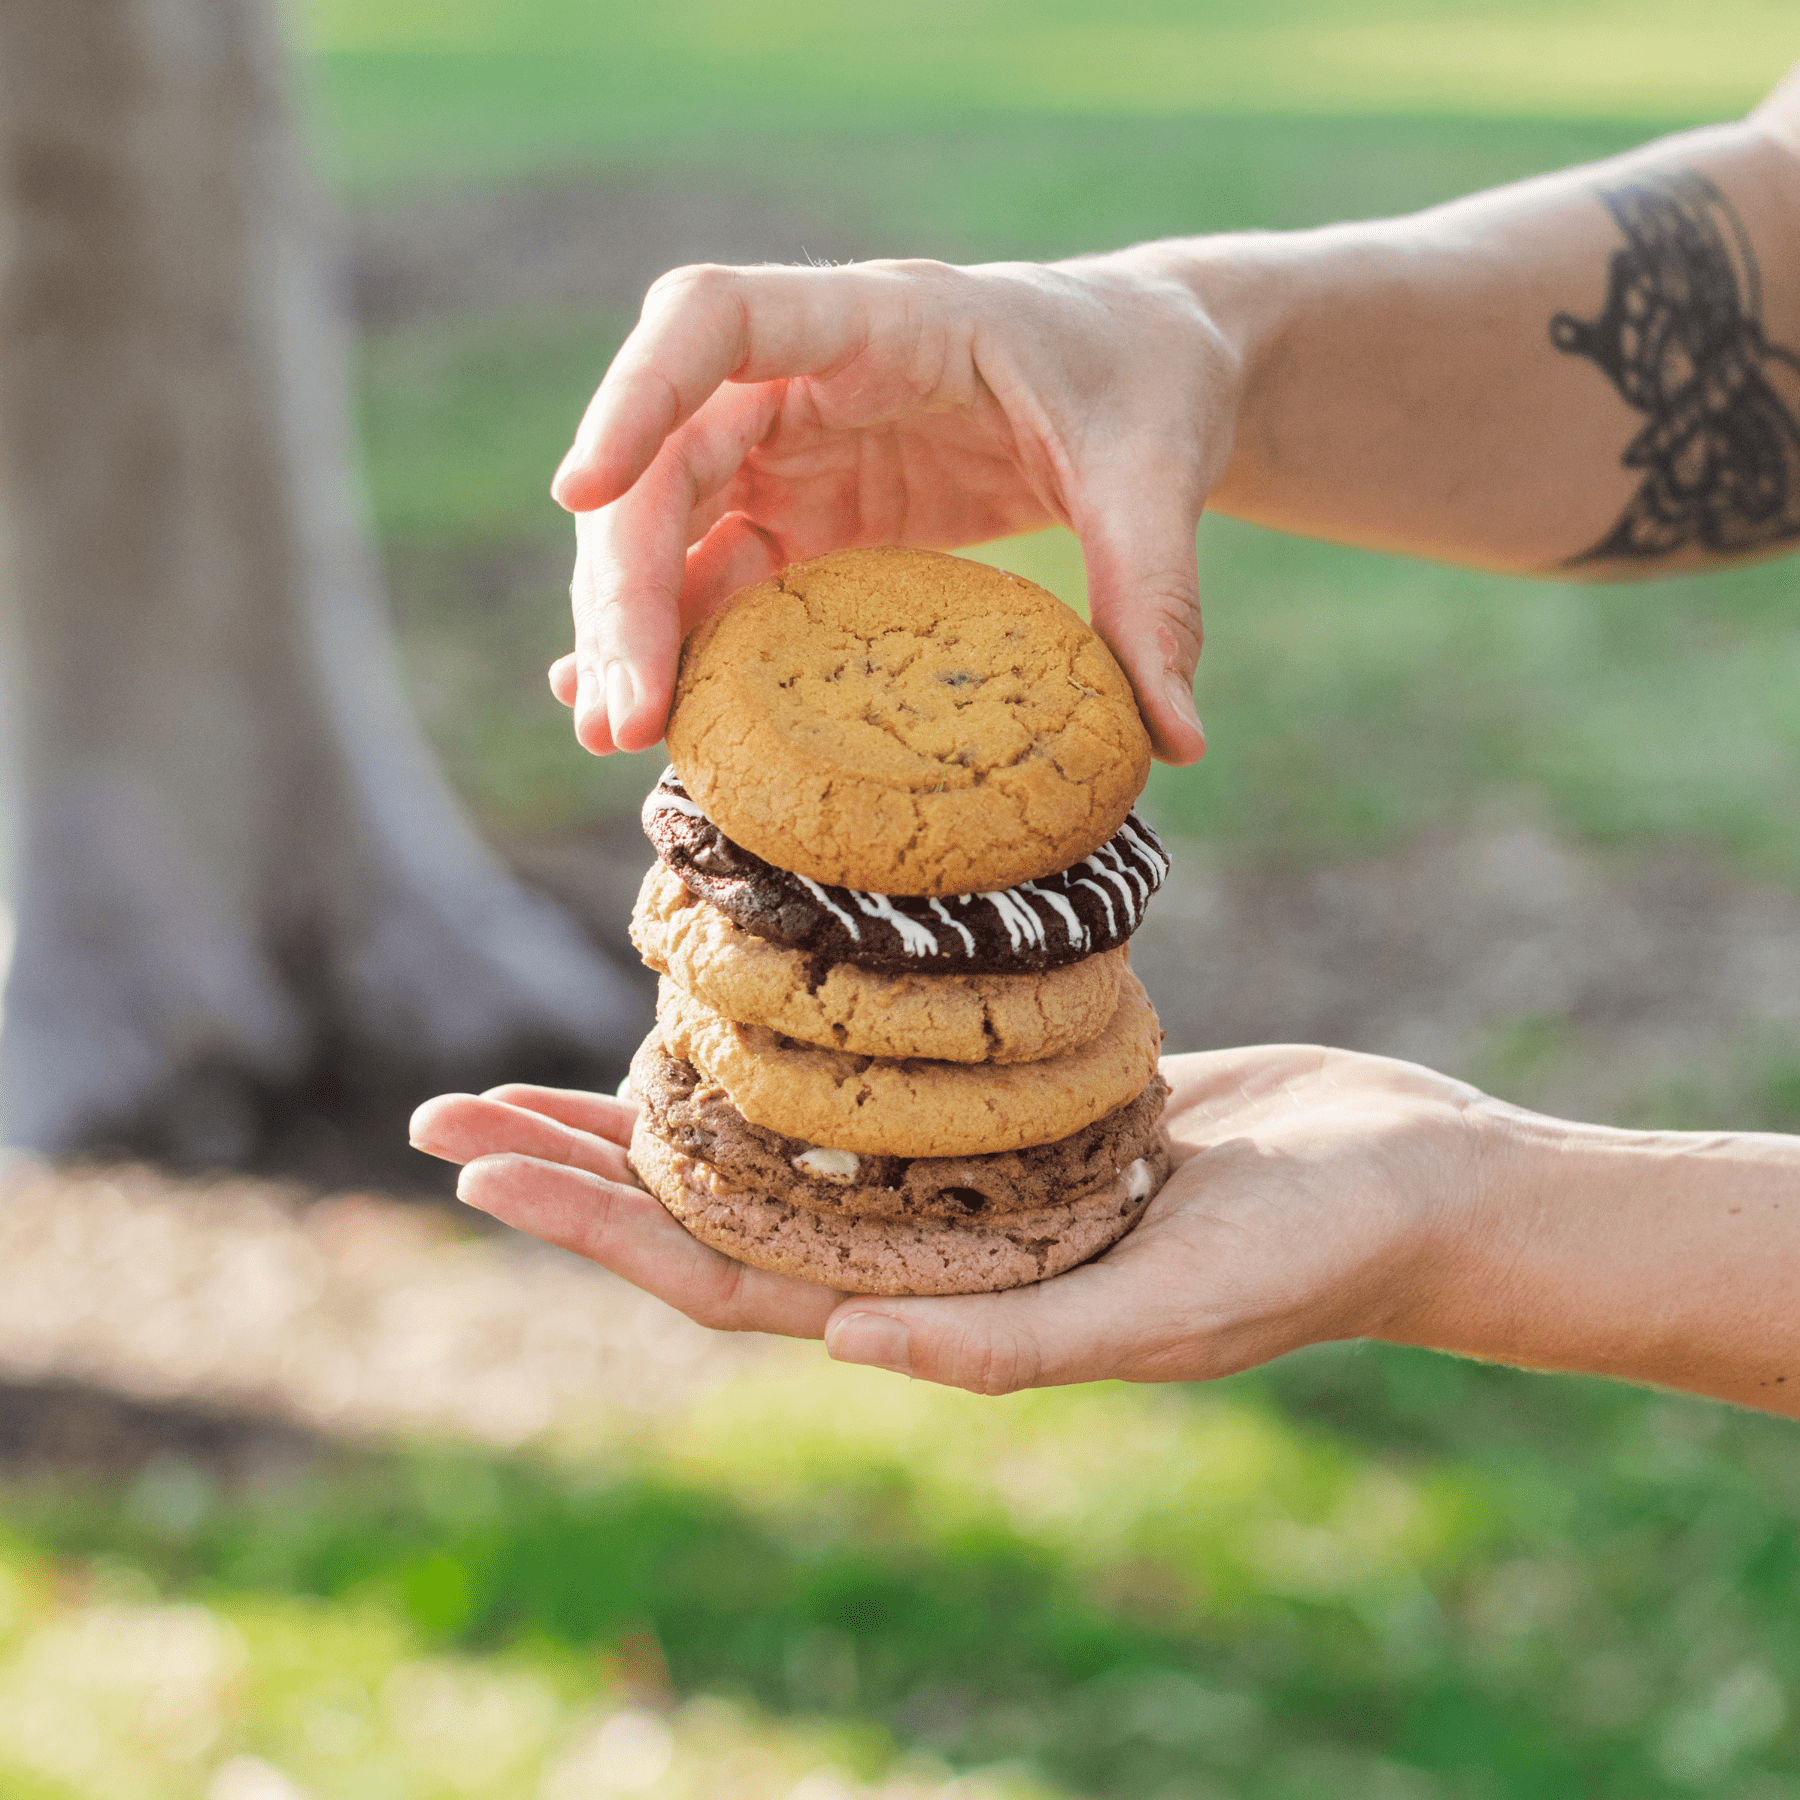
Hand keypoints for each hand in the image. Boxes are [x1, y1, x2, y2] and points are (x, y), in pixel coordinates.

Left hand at [407, 1047, 1485, 1392]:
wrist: (1405, 1177)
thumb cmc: (1313, 1257)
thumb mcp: (1169, 1307)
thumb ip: (1011, 1344)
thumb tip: (837, 1348)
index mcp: (939, 1309)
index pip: (724, 1273)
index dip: (594, 1226)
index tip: (473, 1165)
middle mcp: (926, 1244)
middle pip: (710, 1206)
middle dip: (575, 1164)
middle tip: (442, 1114)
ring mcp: (959, 1170)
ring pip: (765, 1135)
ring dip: (646, 1102)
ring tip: (528, 1066)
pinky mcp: (1004, 1097)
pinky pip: (856, 1067)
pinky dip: (773, 1036)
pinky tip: (718, 990)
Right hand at [545, 251, 1242, 763]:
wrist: (1147, 375)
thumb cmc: (1145, 382)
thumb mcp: (1157, 471)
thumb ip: (1156, 591)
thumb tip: (1171, 740)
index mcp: (883, 321)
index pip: (717, 318)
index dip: (636, 393)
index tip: (580, 489)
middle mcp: (811, 380)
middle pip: (668, 460)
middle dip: (627, 583)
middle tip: (623, 715)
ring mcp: (798, 452)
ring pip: (671, 529)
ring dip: (636, 630)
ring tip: (619, 737)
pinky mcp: (812, 519)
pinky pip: (721, 578)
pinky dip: (684, 644)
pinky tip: (654, 719)